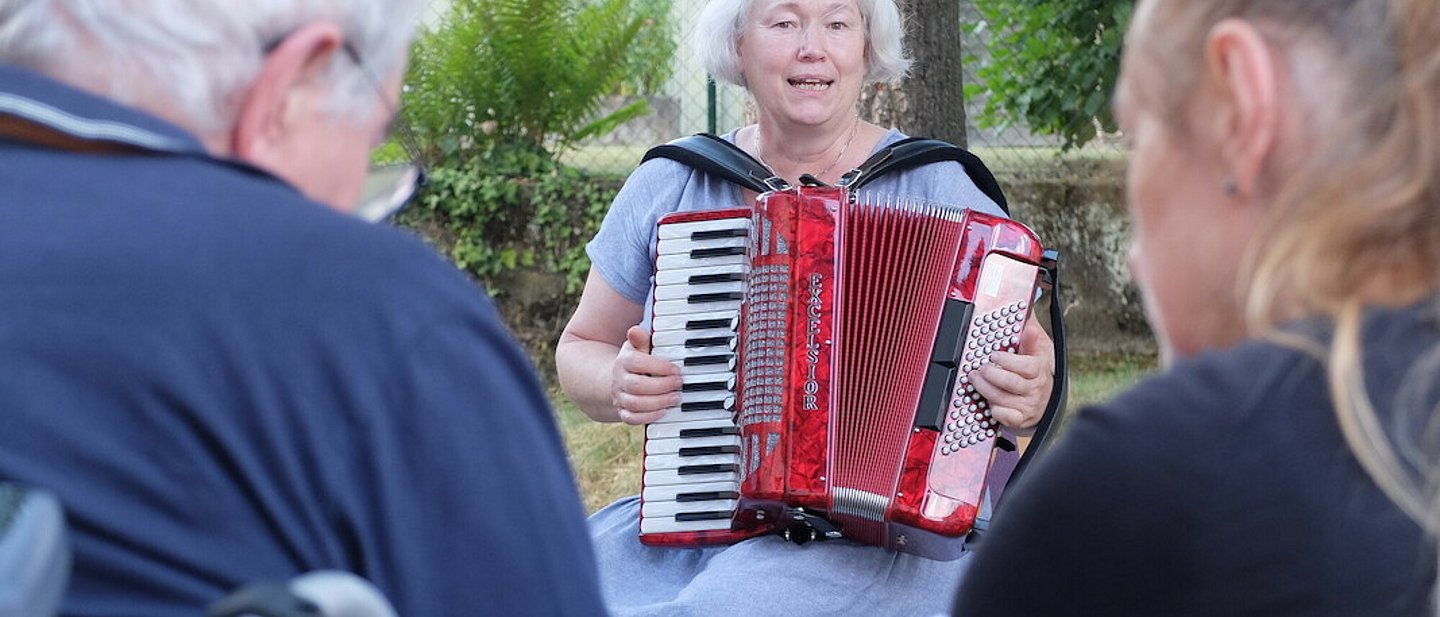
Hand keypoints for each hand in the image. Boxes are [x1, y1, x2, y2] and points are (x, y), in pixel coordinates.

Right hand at [611, 326, 682, 424]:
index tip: (676, 369)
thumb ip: (640, 339)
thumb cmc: (637, 361)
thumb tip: (636, 330)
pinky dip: (648, 417)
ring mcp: (620, 397)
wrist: (620, 379)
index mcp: (623, 361)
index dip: (658, 367)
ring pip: (635, 404)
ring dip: (658, 402)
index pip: (637, 363)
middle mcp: (619, 380)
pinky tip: (664, 411)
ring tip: (675, 398)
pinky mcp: (623, 412)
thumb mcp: (639, 347)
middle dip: (661, 386)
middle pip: (636, 386)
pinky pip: (632, 419)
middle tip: (679, 384)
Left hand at [967, 313, 1055, 430]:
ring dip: (986, 389)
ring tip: (974, 379)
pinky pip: (1007, 417)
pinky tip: (988, 402)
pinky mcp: (1020, 419)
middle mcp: (1035, 388)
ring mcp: (1027, 405)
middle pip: (1013, 383)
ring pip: (1004, 399)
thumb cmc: (1037, 370)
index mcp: (1039, 370)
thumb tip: (1029, 320)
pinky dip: (996, 411)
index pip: (1027, 366)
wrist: (1046, 399)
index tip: (994, 355)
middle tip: (980, 368)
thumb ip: (1031, 335)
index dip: (1009, 361)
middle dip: (992, 375)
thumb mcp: (1038, 350)